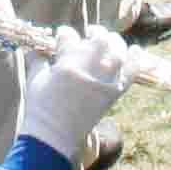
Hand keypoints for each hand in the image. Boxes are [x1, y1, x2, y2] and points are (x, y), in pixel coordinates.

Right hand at [17, 25, 131, 158]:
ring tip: (110, 41)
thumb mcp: (34, 81)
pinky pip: (130, 73)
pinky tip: (135, 50)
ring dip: (115, 42)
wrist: (54, 137)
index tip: (63, 36)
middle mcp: (87, 70)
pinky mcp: (113, 95)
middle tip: (91, 33)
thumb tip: (36, 48)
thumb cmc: (40, 109)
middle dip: (96, 32)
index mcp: (65, 65)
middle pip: (99, 39)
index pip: (69, 36)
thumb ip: (37, 61)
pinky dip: (135, 60)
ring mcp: (103, 82)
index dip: (65, 33)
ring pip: (117, 52)